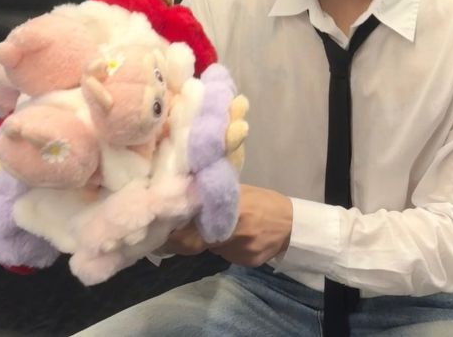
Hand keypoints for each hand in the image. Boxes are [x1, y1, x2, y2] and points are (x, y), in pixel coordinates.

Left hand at [164, 184, 292, 267]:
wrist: (292, 224)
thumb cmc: (262, 201)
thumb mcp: (238, 192)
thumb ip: (214, 197)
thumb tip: (186, 198)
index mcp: (229, 208)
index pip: (192, 226)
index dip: (175, 232)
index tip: (161, 230)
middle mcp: (232, 231)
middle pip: (197, 242)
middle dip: (183, 239)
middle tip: (171, 234)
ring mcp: (239, 249)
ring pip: (211, 248)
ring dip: (208, 241)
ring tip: (219, 228)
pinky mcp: (245, 262)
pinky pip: (226, 255)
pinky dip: (226, 247)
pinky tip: (238, 238)